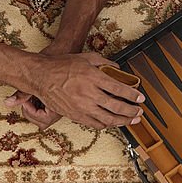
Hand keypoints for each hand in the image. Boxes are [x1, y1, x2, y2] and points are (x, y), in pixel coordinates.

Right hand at [5, 49, 143, 129]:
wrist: (40, 76)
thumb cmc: (61, 65)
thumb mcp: (85, 57)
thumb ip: (103, 62)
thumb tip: (116, 68)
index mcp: (93, 78)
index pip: (119, 89)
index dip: (132, 95)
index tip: (141, 98)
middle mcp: (89, 94)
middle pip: (116, 106)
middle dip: (131, 111)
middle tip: (140, 112)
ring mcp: (82, 106)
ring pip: (107, 118)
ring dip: (122, 121)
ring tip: (132, 120)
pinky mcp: (75, 115)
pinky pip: (94, 124)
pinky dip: (106, 124)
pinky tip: (112, 122)